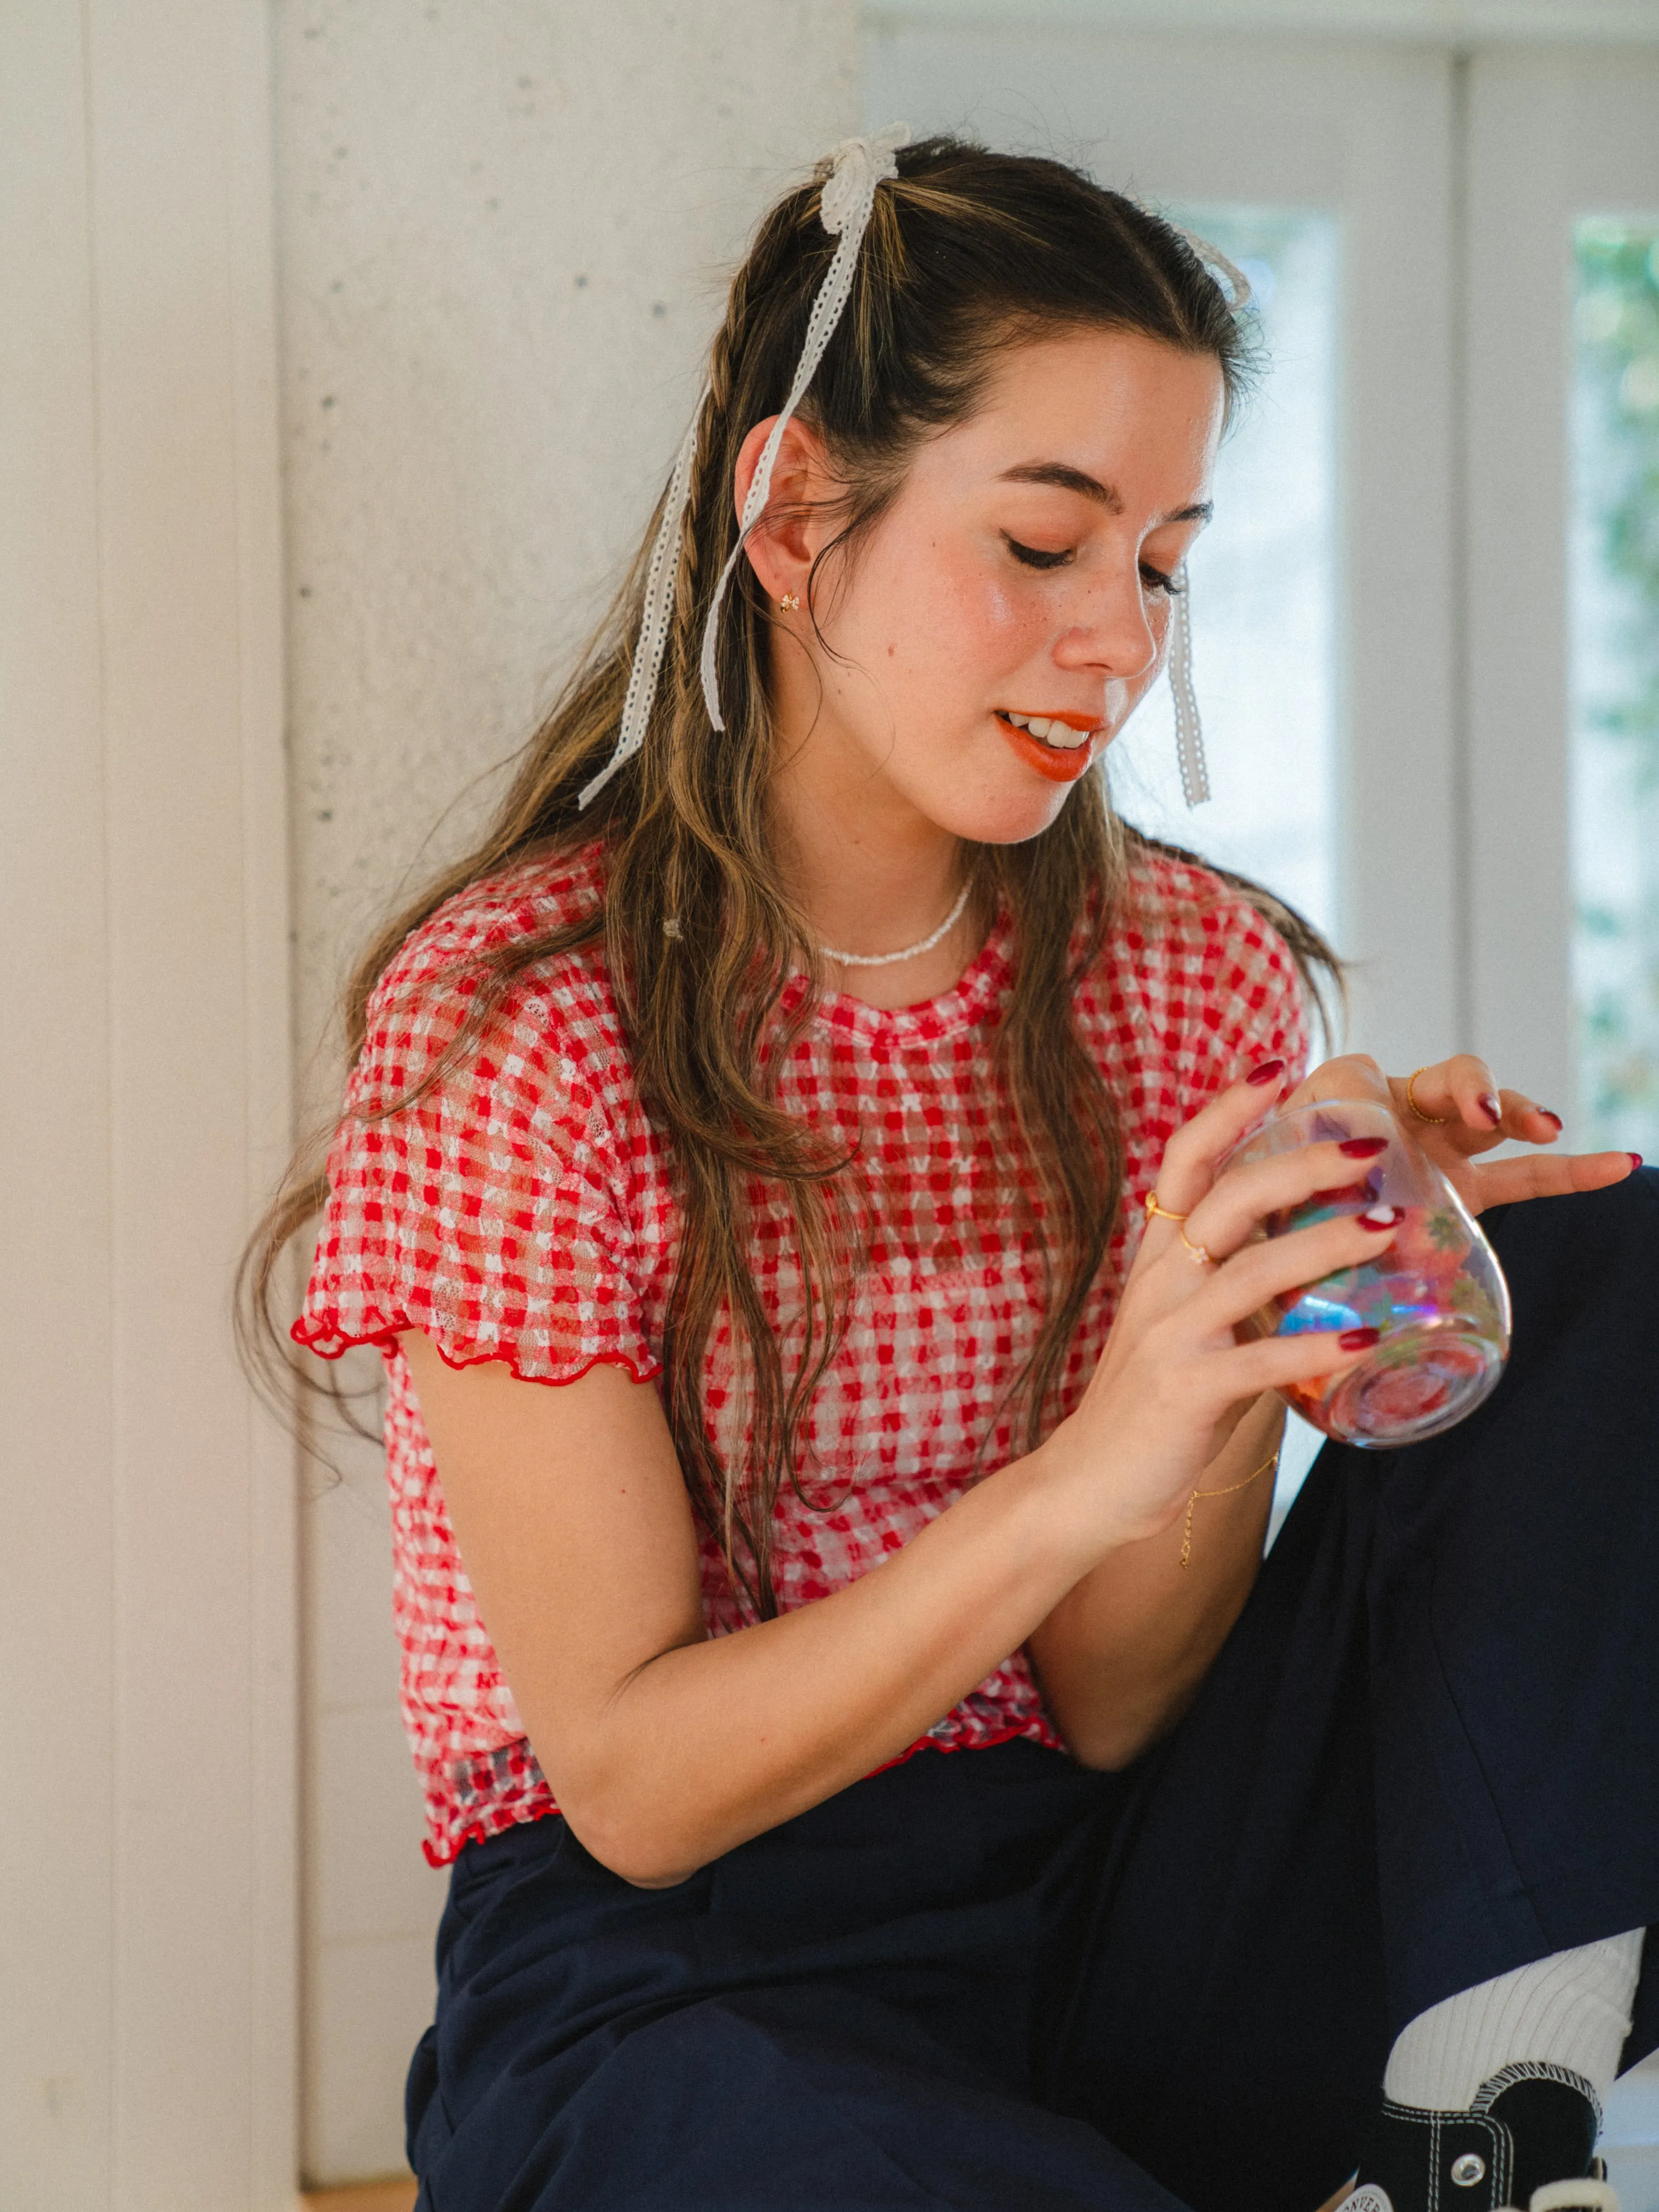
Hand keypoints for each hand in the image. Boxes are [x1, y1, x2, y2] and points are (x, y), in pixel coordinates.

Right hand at [1046, 1059, 1402, 1550]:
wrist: (1087, 1483)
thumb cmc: (1150, 1405)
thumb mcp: (1185, 1326)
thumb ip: (1237, 1291)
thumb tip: (1315, 1260)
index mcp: (1157, 1258)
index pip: (1186, 1162)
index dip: (1227, 1111)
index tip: (1278, 1068)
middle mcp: (1158, 1283)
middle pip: (1227, 1198)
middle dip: (1301, 1163)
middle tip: (1371, 1146)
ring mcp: (1169, 1334)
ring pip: (1250, 1269)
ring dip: (1325, 1244)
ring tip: (1391, 1228)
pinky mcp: (1187, 1390)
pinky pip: (1260, 1361)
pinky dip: (1317, 1347)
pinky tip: (1370, 1339)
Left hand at [1283, 1052, 1636, 1212]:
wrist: (1271, 1252)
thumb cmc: (1258, 1206)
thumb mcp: (1260, 1174)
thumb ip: (1280, 1159)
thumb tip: (1329, 1155)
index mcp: (1342, 1099)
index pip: (1361, 1077)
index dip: (1369, 1092)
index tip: (1379, 1133)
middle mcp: (1398, 1110)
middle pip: (1447, 1081)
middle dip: (1472, 1089)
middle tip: (1485, 1116)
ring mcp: (1440, 1147)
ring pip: (1494, 1118)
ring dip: (1521, 1112)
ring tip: (1543, 1129)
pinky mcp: (1465, 1191)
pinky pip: (1525, 1175)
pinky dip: (1571, 1171)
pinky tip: (1620, 1164)